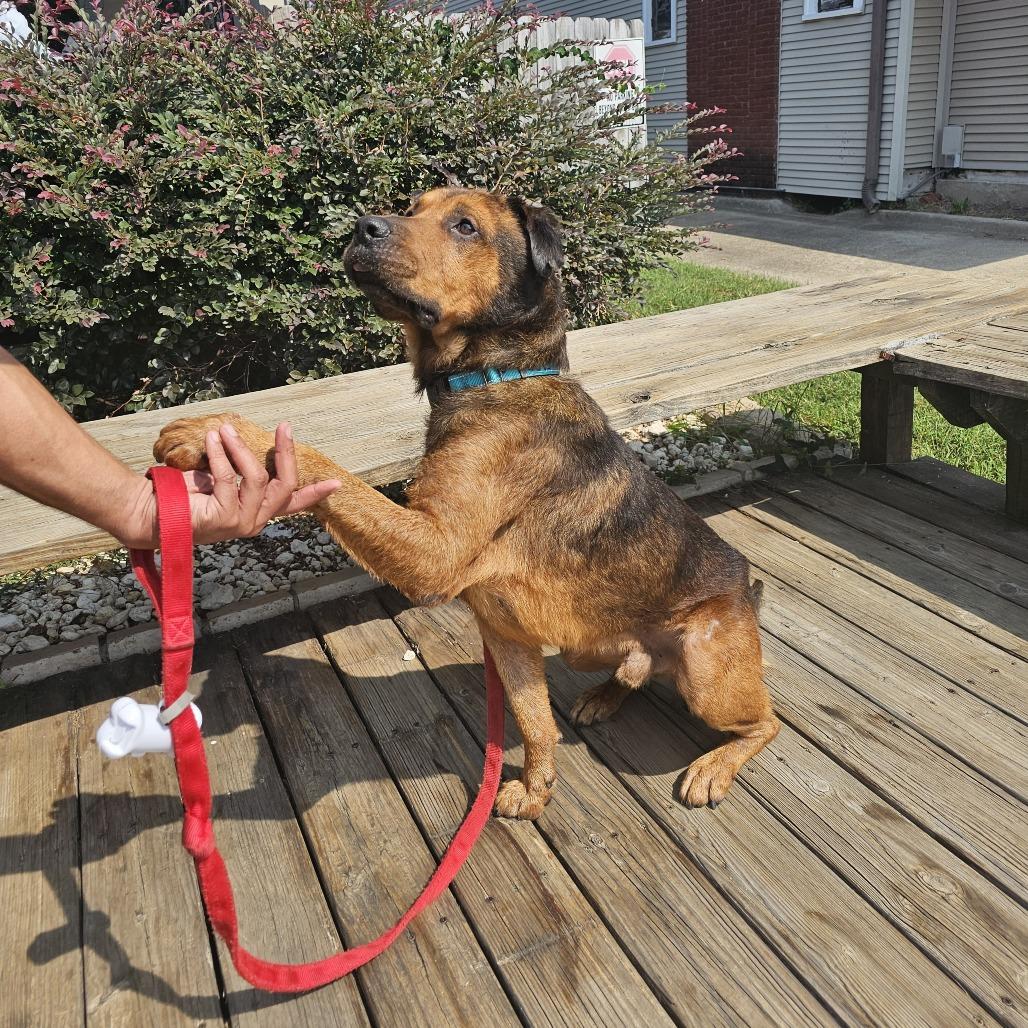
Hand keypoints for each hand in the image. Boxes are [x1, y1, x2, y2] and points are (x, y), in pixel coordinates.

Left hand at [122, 422, 339, 547]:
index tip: (337, 483)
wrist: (154, 513)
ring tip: (225, 429)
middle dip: (286, 453)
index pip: (293, 504)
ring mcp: (242, 523)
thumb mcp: (223, 479)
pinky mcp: (224, 519)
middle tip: (284, 427)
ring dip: (241, 448)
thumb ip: (242, 472)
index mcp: (257, 513)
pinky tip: (212, 439)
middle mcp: (255, 522)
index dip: (316, 493)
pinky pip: (229, 478)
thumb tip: (252, 443)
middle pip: (285, 485)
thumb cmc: (186, 496)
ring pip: (257, 477)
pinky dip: (221, 454)